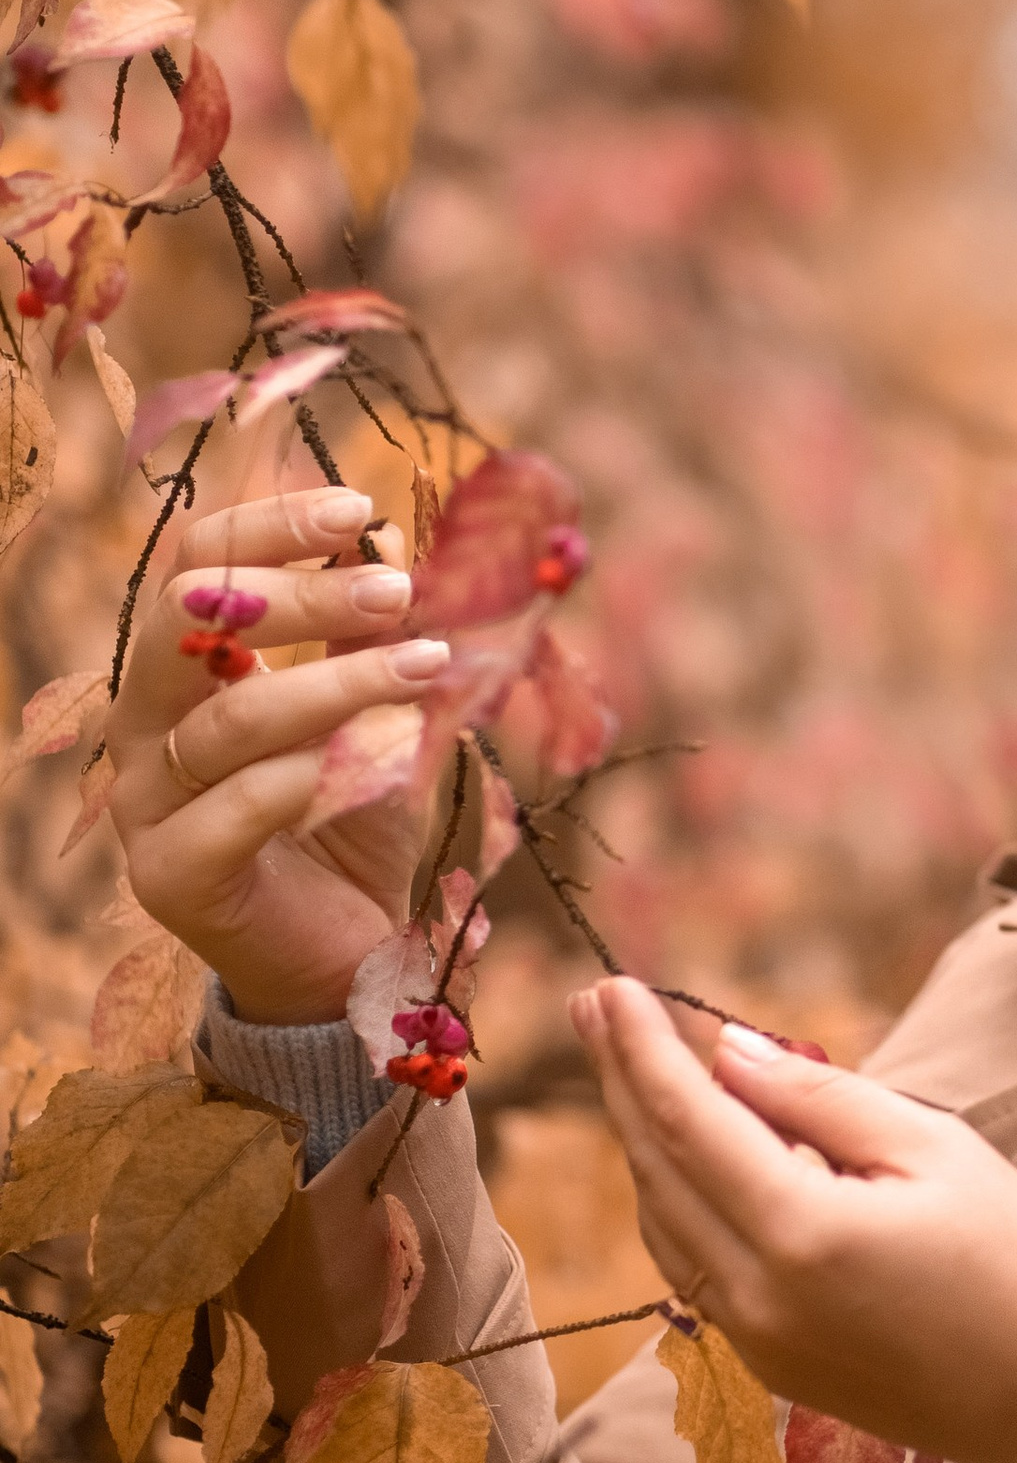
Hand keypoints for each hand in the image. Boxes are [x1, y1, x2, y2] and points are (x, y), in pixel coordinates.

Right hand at [107, 486, 451, 1025]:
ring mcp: (144, 803)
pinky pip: (243, 805)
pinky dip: (319, 772)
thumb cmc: (351, 820)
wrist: (343, 953)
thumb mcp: (374, 710)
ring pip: (234, 716)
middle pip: (192, 622)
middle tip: (401, 594)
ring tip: (428, 668)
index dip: (269, 526)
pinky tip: (385, 758)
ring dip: (342, 684)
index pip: (193, 565)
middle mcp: (142, 727)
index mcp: (177, 673)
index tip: (359, 509)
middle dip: (302, 597)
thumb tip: (388, 535)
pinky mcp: (169, 875)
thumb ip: (367, 632)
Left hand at [570, 975, 1016, 1462]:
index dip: (643, 1050)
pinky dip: (677, 1200)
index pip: (690, 1123)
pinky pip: (694, 1268)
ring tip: (626, 1067)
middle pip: (657, 1172)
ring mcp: (755, 1341)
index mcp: (801, 1234)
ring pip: (664, 1225)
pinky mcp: (770, 1366)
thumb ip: (822, 1100)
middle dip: (622, 1083)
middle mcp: (756, 1296)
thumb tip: (730, 1056)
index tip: (610, 985)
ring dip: (641, 1143)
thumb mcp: (937, 1150)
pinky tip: (685, 1156)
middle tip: (593, 1006)